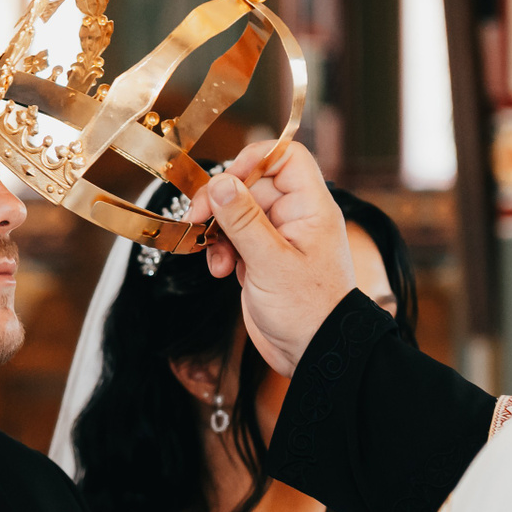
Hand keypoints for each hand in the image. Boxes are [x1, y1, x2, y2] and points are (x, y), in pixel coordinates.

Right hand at [188, 140, 354, 375]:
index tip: (225, 180)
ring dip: (218, 231)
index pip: (285, 157)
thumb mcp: (271, 262)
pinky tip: (220, 272)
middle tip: (197, 220)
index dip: (254, 159)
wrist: (315, 354)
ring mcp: (278, 238)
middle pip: (252, 184)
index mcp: (311, 207)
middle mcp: (295, 217)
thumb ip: (243, 220)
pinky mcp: (262, 259)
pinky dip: (222, 251)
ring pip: (238, 212)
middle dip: (222, 201)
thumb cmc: (307, 310)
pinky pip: (235, 239)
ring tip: (215, 260)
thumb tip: (219, 182)